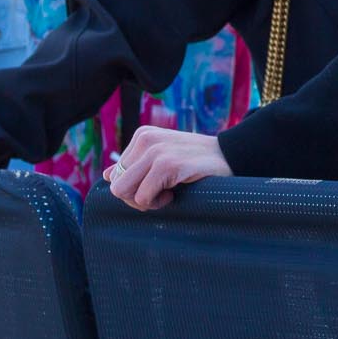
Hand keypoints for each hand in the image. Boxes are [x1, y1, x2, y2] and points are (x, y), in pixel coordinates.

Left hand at [103, 127, 229, 210]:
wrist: (232, 156)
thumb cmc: (197, 161)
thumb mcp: (164, 156)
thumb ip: (136, 164)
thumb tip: (105, 175)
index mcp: (143, 135)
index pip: (116, 174)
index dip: (134, 188)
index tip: (157, 185)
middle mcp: (146, 139)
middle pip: (116, 185)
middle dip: (135, 197)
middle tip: (159, 194)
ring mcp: (156, 151)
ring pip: (123, 192)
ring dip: (145, 201)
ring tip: (167, 193)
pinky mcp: (167, 165)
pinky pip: (143, 198)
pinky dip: (158, 203)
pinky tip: (175, 192)